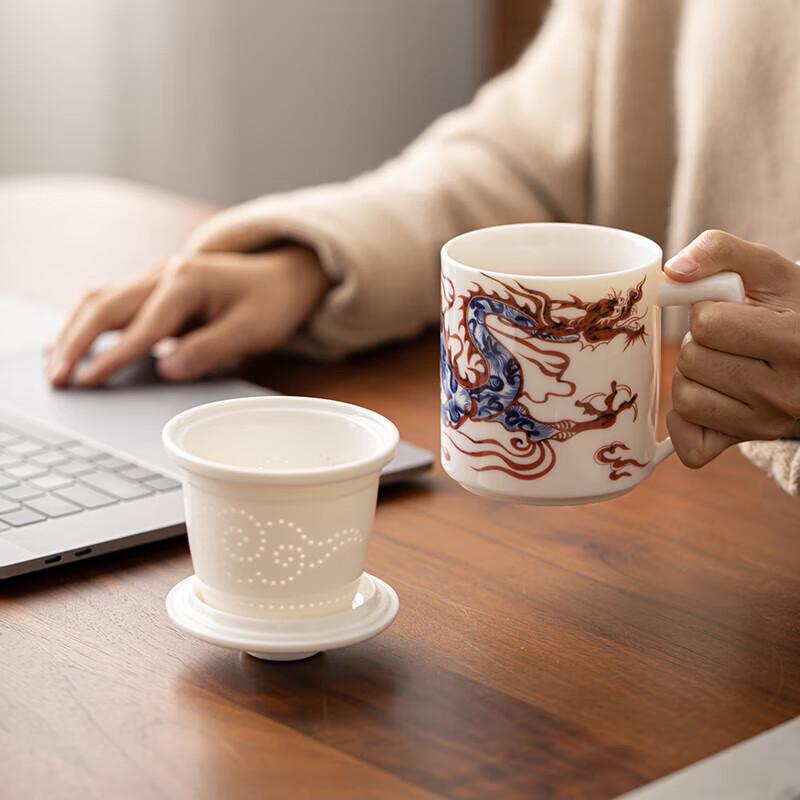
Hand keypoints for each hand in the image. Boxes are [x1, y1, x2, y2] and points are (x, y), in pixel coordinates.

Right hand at [47, 245, 329, 386]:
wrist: (283, 277)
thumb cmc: (271, 304)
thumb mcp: (252, 331)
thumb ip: (209, 350)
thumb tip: (165, 369)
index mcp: (188, 281)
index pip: (144, 326)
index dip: (115, 358)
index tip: (88, 382)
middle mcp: (164, 273)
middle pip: (106, 305)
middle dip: (77, 343)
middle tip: (57, 378)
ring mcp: (156, 277)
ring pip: (101, 301)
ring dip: (74, 331)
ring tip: (54, 366)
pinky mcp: (155, 288)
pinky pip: (111, 303)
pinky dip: (88, 324)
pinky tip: (73, 346)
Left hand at [664, 230, 799, 467]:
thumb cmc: (786, 308)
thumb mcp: (766, 270)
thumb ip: (721, 251)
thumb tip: (673, 271)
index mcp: (797, 342)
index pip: (709, 324)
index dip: (707, 310)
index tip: (730, 312)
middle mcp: (787, 392)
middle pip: (693, 361)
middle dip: (698, 344)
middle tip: (727, 341)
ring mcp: (767, 425)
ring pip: (684, 398)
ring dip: (690, 376)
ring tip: (721, 364)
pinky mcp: (745, 443)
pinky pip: (687, 443)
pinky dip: (684, 420)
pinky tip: (709, 396)